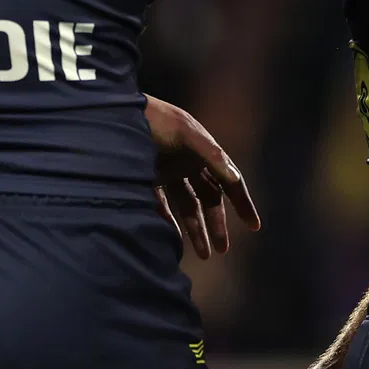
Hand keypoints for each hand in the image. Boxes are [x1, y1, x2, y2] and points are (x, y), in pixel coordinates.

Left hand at [146, 95, 259, 258]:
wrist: (115, 113)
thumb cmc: (155, 119)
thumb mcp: (187, 134)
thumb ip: (212, 156)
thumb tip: (236, 180)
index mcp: (205, 152)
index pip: (229, 182)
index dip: (243, 203)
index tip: (254, 226)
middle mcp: (189, 164)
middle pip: (209, 200)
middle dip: (217, 225)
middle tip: (222, 250)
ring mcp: (168, 173)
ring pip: (188, 207)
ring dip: (195, 230)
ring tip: (202, 254)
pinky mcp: (146, 180)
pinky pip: (161, 207)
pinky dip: (167, 222)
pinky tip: (171, 239)